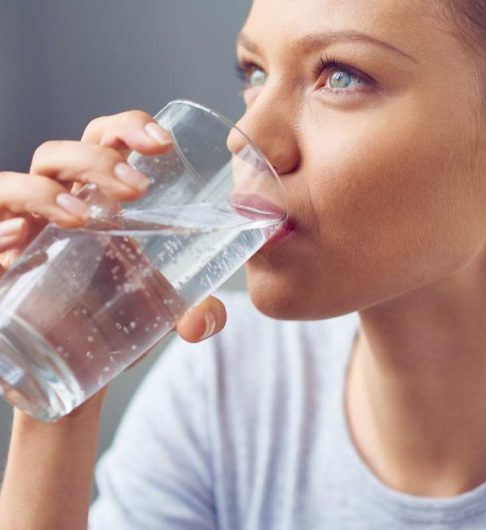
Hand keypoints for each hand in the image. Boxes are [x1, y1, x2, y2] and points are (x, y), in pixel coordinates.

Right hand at [0, 110, 226, 350]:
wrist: (61, 366)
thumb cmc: (108, 319)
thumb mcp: (158, 312)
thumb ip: (195, 313)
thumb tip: (204, 321)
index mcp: (98, 199)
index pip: (106, 142)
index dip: (129, 129)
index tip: (164, 143)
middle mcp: (56, 203)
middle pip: (66, 153)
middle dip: (99, 157)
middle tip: (139, 188)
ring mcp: (20, 227)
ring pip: (21, 180)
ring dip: (48, 191)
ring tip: (85, 216)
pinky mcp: (0, 256)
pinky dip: (5, 219)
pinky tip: (25, 237)